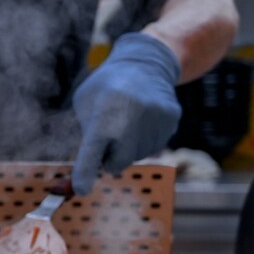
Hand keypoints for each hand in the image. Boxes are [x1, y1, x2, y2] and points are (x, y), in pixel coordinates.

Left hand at [72, 32, 181, 194]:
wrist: (145, 64)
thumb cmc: (105, 87)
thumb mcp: (85, 103)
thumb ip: (86, 134)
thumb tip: (91, 168)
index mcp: (103, 113)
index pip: (92, 150)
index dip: (86, 171)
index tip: (82, 189)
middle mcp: (132, 118)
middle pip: (116, 164)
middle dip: (109, 159)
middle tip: (108, 138)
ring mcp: (155, 120)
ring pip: (135, 157)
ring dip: (127, 148)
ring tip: (127, 121)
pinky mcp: (171, 122)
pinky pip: (152, 148)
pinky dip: (143, 141)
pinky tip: (141, 120)